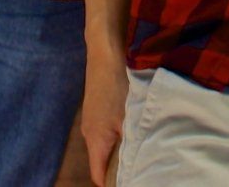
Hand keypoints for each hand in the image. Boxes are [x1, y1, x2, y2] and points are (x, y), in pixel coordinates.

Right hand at [82, 50, 130, 186]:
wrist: (105, 55)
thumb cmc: (118, 86)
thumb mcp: (129, 118)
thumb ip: (131, 142)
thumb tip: (138, 162)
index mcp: (96, 141)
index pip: (98, 175)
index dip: (111, 184)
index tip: (130, 181)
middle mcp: (89, 134)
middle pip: (100, 161)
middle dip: (116, 168)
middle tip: (139, 168)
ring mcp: (90, 121)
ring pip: (103, 146)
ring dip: (117, 150)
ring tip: (137, 150)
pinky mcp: (94, 110)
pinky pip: (104, 132)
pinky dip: (116, 136)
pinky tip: (130, 130)